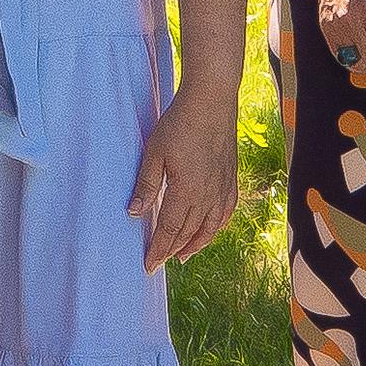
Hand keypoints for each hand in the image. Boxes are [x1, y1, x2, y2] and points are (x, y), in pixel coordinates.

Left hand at [132, 87, 242, 268]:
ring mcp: (222, 187)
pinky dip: (216, 226)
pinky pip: (226, 212)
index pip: (170, 230)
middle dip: (172, 250)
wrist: (212, 101)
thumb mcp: (154, 153)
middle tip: (159, 262)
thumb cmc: (179, 123)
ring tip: (183, 255)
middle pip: (188, 232)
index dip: (159, 250)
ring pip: (210, 227)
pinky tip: (211, 229)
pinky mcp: (231, 178)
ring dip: (195, 244)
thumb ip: (146, 185)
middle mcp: (208, 195)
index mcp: (187, 191)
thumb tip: (134, 213)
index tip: (149, 265)